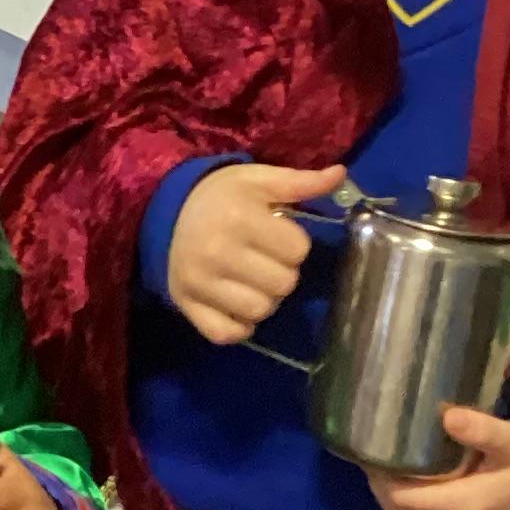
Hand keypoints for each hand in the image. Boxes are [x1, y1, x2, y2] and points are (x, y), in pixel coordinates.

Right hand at [166, 162, 346, 346]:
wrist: (170, 210)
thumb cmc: (223, 196)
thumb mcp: (260, 181)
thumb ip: (301, 182)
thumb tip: (340, 175)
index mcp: (239, 218)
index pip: (298, 250)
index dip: (294, 243)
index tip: (276, 234)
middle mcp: (217, 251)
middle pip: (284, 284)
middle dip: (282, 271)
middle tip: (265, 258)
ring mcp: (199, 282)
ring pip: (260, 311)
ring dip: (265, 299)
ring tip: (253, 280)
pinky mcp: (185, 304)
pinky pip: (226, 333)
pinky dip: (238, 325)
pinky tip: (236, 305)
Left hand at [367, 407, 509, 509]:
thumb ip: (482, 429)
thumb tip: (447, 415)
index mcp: (465, 507)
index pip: (401, 498)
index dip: (381, 475)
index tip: (374, 448)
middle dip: (384, 482)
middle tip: (379, 451)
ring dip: (396, 495)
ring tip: (392, 463)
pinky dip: (412, 506)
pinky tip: (414, 483)